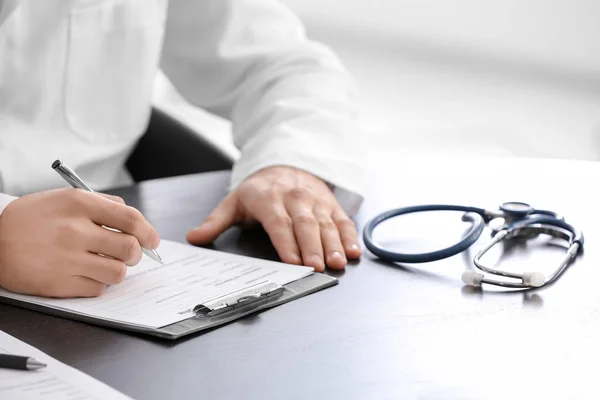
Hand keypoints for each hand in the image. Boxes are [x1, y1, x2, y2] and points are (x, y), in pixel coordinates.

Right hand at [0, 189, 159, 297]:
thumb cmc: (30, 219)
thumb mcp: (63, 198)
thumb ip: (101, 204)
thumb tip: (133, 219)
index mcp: (78, 204)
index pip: (131, 219)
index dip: (148, 232)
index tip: (152, 240)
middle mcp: (75, 230)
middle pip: (130, 248)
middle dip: (136, 253)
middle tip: (129, 254)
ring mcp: (67, 259)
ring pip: (118, 272)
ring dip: (117, 269)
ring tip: (105, 264)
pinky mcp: (59, 284)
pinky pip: (98, 288)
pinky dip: (98, 283)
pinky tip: (85, 274)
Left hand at [187, 166, 360, 271]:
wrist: (285, 164)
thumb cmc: (259, 190)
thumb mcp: (234, 202)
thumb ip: (216, 222)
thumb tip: (194, 237)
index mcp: (269, 199)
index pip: (279, 223)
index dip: (287, 243)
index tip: (293, 262)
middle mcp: (295, 198)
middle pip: (306, 225)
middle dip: (313, 247)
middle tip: (319, 267)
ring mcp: (316, 201)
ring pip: (326, 223)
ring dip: (334, 244)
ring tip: (339, 261)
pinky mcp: (331, 204)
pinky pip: (342, 220)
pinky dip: (349, 236)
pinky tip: (353, 251)